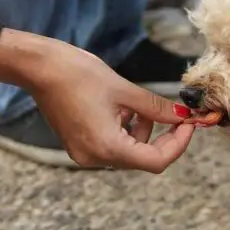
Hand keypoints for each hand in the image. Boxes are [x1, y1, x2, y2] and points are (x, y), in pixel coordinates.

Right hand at [27, 41, 195, 172]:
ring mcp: (85, 155)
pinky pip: (113, 147)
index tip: (189, 124)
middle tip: (176, 115)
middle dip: (163, 137)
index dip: (178, 144)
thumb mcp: (125, 91)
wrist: (39, 68)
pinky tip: (121, 110)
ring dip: (143, 132)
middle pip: (143, 158)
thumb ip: (158, 108)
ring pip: (129, 153)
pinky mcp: (79, 146)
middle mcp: (95, 158)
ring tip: (137, 105)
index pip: (157, 161)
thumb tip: (184, 116)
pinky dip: (126, 132)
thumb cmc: (79, 74)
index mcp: (108, 147)